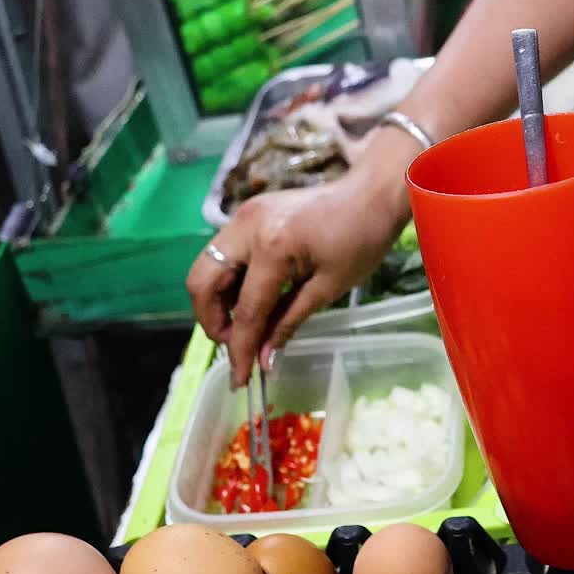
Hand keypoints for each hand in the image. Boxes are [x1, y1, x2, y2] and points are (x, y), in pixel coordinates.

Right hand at [186, 167, 408, 386]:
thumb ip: (289, 322)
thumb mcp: (328, 287)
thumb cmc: (361, 239)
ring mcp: (243, 216)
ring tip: (246, 324)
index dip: (239, 349)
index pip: (245, 310)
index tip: (240, 379)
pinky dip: (229, 280)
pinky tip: (251, 298)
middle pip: (202, 282)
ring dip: (218, 301)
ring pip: (207, 266)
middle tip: (235, 345)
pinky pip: (224, 252)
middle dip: (212, 321)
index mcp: (272, 247)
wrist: (371, 194)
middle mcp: (247, 227)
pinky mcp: (247, 213)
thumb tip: (264, 361)